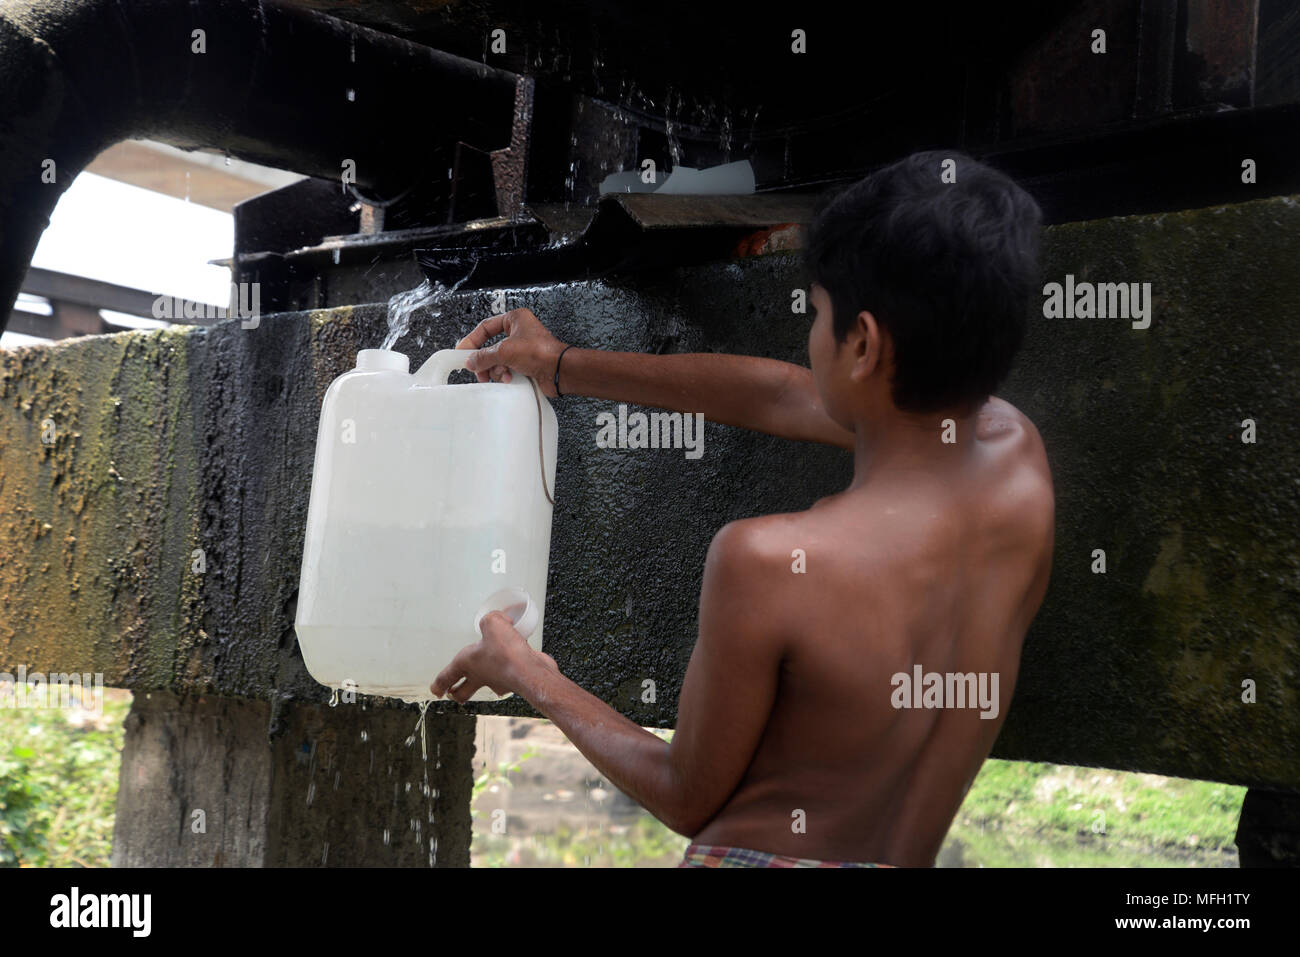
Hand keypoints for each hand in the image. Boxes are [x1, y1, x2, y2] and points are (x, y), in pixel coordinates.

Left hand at [430, 611, 560, 702]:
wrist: (530, 671)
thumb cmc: (507, 653)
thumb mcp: (493, 623)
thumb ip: (491, 619)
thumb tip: (499, 620)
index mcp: (466, 664)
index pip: (446, 677)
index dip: (439, 684)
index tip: (435, 690)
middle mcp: (480, 676)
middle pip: (462, 692)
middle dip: (457, 693)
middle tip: (454, 693)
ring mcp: (497, 682)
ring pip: (486, 684)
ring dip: (485, 680)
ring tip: (489, 668)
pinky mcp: (514, 682)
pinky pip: (508, 676)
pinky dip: (509, 669)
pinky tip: (515, 658)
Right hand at [455, 307, 568, 396]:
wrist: (558, 371)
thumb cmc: (542, 352)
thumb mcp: (504, 351)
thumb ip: (483, 356)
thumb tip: (471, 360)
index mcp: (515, 319)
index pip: (485, 327)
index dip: (472, 340)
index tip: (462, 351)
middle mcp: (519, 332)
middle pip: (490, 347)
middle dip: (485, 360)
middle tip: (478, 368)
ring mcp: (522, 349)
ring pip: (498, 361)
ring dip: (497, 370)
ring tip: (502, 374)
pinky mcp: (526, 365)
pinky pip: (507, 370)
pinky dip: (506, 375)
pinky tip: (511, 378)